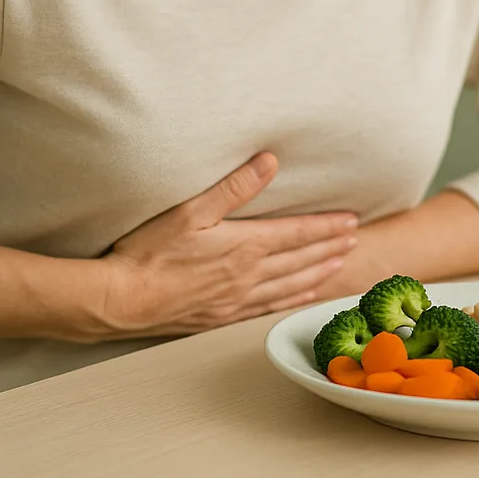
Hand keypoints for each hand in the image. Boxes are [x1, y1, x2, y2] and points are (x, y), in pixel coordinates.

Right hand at [95, 152, 358, 337]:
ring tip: (340, 265)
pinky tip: (302, 297)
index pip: (297, 233)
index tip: (351, 222)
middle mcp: (248, 275)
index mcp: (244, 246)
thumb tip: (269, 162)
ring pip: (291, 285)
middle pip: (301, 259)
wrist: (123, 300)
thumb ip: (233, 186)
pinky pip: (270, 307)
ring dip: (318, 273)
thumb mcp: (191, 211)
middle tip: (355, 240)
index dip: (327, 226)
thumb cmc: (150, 253)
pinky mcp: (223, 316)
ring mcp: (237, 299)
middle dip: (330, 247)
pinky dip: (293, 299)